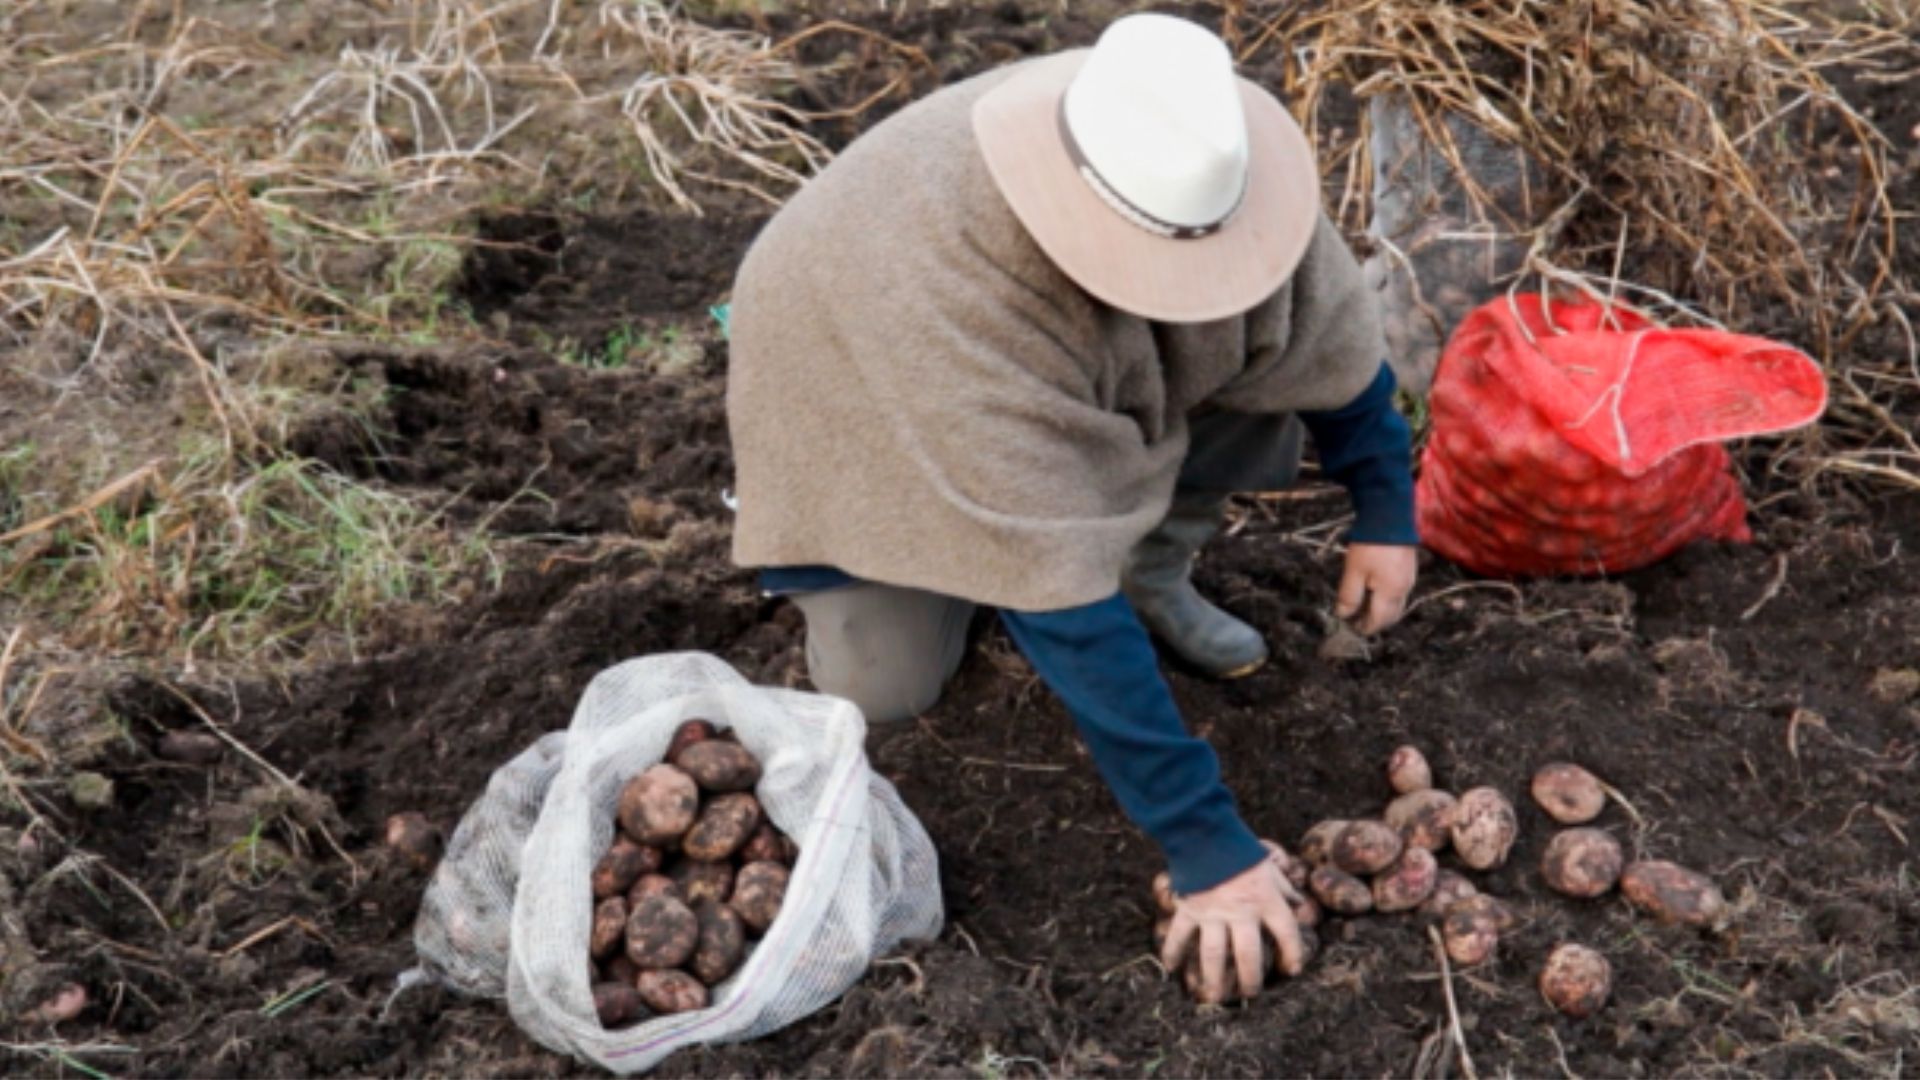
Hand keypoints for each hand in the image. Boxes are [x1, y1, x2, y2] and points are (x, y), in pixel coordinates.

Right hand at [1159, 857, 1304, 1002]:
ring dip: (1214, 978)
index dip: (1293, 953)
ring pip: (1214, 954)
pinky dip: (1173, 951)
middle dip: (1250, 979)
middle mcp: (1240, 912)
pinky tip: (1170, 968)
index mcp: (1265, 900)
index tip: (1293, 970)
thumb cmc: (1241, 850)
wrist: (1206, 833)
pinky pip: (1180, 935)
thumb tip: (1299, 902)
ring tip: (1215, 997)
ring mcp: (1213, 913)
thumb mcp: (1270, 867)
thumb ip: (1284, 887)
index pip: (1286, 933)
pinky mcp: (1190, 909)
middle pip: (1248, 955)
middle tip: (1251, 994)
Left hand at [1337, 543, 1417, 634]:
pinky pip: (1400, 593)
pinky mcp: (1409, 569)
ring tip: (1363, 608)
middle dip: (1375, 623)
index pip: (1379, 621)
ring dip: (1382, 612)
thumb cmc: (1370, 545)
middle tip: (1356, 622)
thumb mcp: (1353, 572)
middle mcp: (1404, 590)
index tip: (1351, 629)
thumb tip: (1344, 615)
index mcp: (1391, 593)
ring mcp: (1410, 579)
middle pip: (1391, 616)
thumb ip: (1349, 596)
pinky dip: (1388, 599)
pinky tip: (1375, 592)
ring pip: (1397, 605)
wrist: (1390, 517)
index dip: (1364, 628)